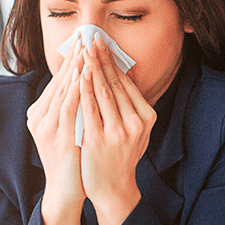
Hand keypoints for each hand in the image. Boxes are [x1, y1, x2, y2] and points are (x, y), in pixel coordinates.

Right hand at [26, 37, 84, 224]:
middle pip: (58, 81)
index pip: (57, 81)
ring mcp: (46, 127)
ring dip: (74, 69)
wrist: (66, 189)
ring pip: (62, 91)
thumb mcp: (71, 127)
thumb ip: (73, 106)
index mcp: (40, 113)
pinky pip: (68, 109)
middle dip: (73, 58)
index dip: (71, 60)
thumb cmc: (73, 158)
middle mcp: (39, 117)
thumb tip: (86, 81)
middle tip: (85, 37)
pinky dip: (76, 90)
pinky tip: (84, 76)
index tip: (83, 41)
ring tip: (85, 50)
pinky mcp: (57, 138)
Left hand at [78, 37, 156, 224]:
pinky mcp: (98, 139)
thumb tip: (122, 73)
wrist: (113, 187)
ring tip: (83, 49)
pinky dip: (83, 88)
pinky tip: (77, 74)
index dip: (114, 62)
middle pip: (115, 83)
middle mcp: (135, 123)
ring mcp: (117, 131)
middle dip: (102, 58)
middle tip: (92, 38)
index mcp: (146, 118)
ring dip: (92, 67)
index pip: (127, 83)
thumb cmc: (120, 155)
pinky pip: (88, 108)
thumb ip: (130, 105)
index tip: (103, 44)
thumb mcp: (135, 130)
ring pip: (102, 92)